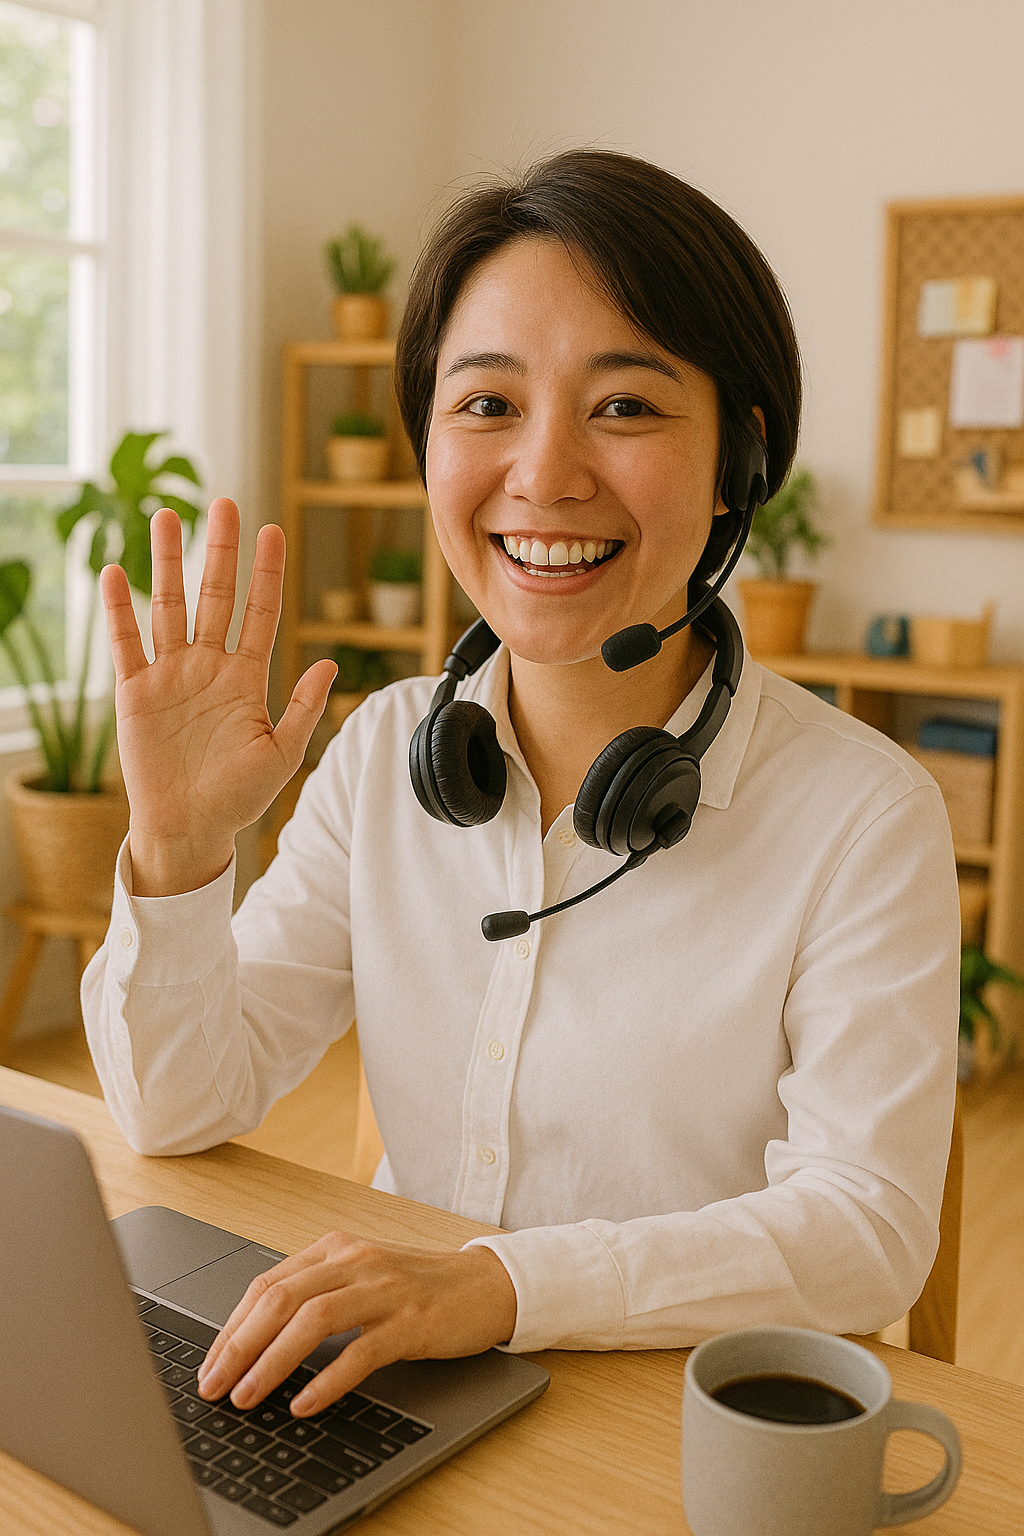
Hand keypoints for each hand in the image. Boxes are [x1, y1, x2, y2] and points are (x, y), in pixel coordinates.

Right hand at [100, 499, 335, 894]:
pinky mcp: (135, 692)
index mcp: (246, 678)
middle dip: (220, 552)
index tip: (273, 532)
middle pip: (215, 596)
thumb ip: (302, 708)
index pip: (260, 613)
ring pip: (169, 606)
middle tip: (225, 504)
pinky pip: (126, 643)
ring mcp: (170, 675)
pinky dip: (119, 609)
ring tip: (167, 517)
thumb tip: (329, 664)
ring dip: (168, 563)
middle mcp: (208, 666)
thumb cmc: (238, 797)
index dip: (267, 574)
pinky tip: (117, 572)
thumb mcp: (281, 754)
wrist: (189, 827)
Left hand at [195, 1232, 517, 1414]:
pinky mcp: (412, 1321)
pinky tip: (305, 1404)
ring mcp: (385, 1289)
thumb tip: (252, 1344)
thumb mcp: (360, 1281)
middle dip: (238, 1346)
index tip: (209, 1366)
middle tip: (213, 1386)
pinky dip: (327, 1379)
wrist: (485, 1286)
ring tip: (248, 1397)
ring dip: (272, 1362)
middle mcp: (356, 1262)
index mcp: (336, 1249)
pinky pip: (361, 1351)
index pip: (267, 1284)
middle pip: (281, 1299)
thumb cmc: (417, 1288)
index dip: (231, 1327)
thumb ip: (315, 1296)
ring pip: (313, 1320)